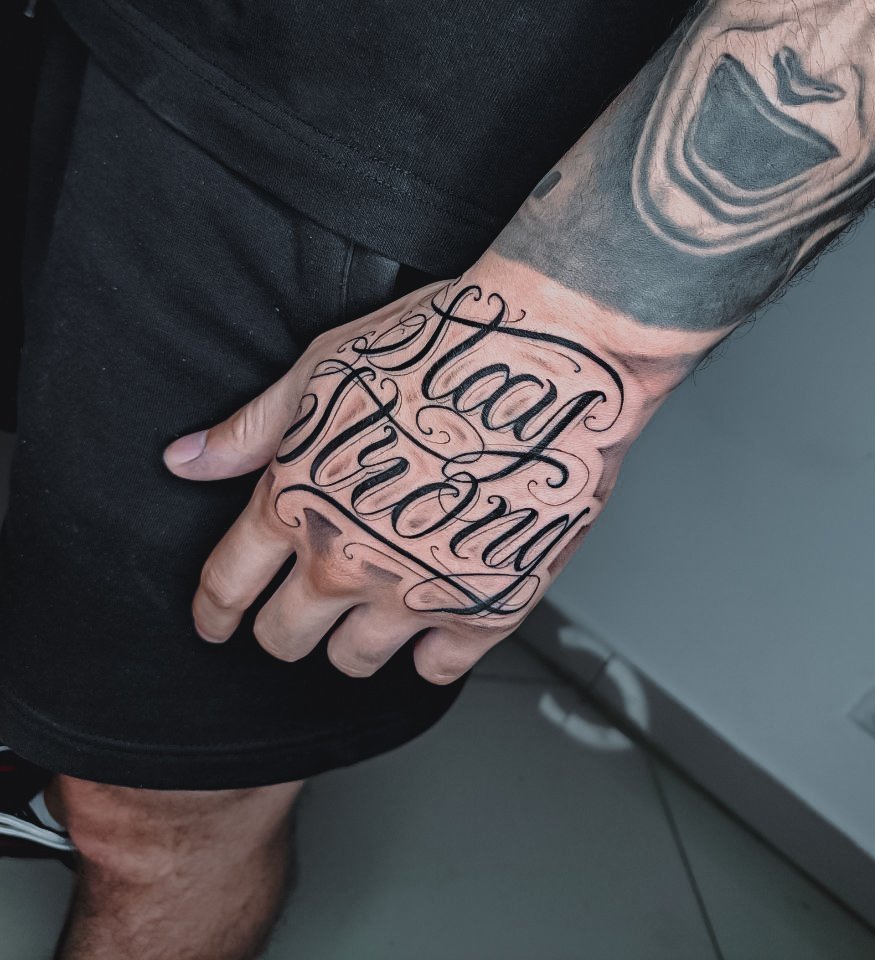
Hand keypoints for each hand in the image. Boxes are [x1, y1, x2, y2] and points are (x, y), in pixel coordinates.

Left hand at [164, 258, 685, 682]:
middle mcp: (347, 561)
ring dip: (352, 642)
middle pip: (284, 639)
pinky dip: (430, 652)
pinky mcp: (486, 608)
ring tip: (372, 605)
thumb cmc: (437, 348)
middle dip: (282, 627)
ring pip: (354, 662)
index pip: (226, 588)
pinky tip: (437, 617)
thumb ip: (250, 430)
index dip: (213, 612)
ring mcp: (417, 593)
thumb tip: (184, 461)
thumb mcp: (324, 371)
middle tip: (302, 606)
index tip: (217, 622)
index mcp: (297, 503)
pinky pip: (438, 669)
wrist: (547, 361)